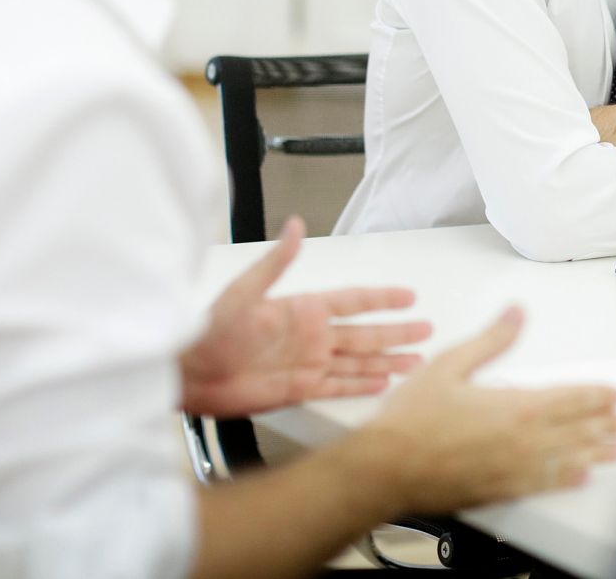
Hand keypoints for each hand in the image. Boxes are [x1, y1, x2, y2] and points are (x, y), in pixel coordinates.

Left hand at [180, 216, 433, 416]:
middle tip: (426, 329)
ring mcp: (307, 363)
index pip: (353, 301)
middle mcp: (310, 336)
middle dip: (396, 332)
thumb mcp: (244, 290)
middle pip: (365, 333)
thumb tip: (295, 226)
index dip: (382, 299)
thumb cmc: (209, 330)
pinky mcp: (299, 389)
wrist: (189, 372)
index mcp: (302, 309)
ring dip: (387, 360)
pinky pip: (338, 386)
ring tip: (416, 360)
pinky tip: (382, 382)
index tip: (408, 296)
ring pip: (358, 361)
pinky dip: (362, 385)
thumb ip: (277, 262)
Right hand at [363, 306, 615, 512]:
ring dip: (596, 451)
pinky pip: (544, 484)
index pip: (569, 398)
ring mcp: (513, 469)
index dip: (596, 396)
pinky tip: (580, 476)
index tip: (615, 394)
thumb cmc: (410, 421)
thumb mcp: (449, 364)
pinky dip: (567, 479)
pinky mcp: (501, 490)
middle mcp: (521, 441)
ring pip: (567, 459)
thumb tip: (515, 314)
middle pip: (575, 430)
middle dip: (604, 424)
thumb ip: (490, 340)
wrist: (385, 468)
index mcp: (514, 407)